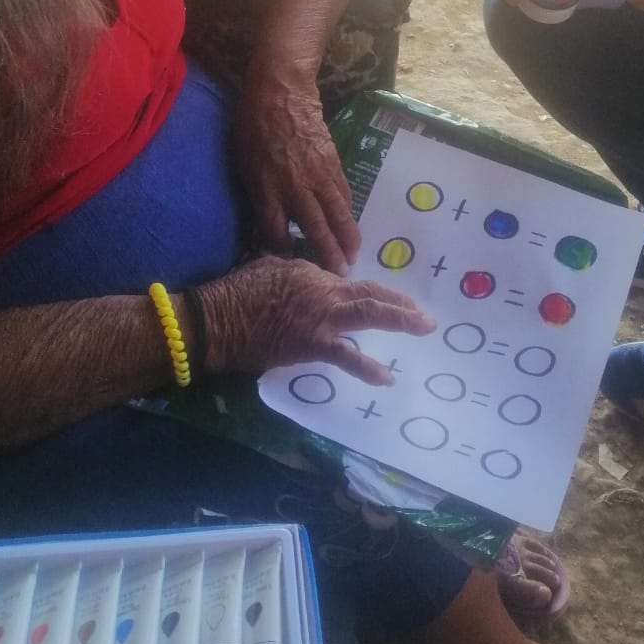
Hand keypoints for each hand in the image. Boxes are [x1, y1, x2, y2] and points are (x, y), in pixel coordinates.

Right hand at [197, 256, 435, 382]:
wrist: (219, 318)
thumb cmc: (238, 291)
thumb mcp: (271, 267)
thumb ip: (297, 271)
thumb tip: (309, 276)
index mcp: (315, 273)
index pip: (353, 283)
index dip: (375, 293)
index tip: (389, 302)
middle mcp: (326, 292)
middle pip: (372, 294)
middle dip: (401, 303)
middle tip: (423, 314)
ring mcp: (323, 318)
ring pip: (371, 315)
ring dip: (401, 320)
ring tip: (424, 327)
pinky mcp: (314, 345)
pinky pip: (348, 357)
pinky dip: (369, 368)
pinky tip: (387, 376)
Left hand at [235, 64, 359, 274]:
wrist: (281, 93)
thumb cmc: (253, 127)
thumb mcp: (244, 163)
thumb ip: (258, 194)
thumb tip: (271, 219)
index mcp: (267, 188)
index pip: (277, 231)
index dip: (284, 250)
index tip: (290, 259)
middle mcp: (295, 186)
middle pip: (315, 228)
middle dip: (328, 254)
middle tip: (339, 275)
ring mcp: (318, 175)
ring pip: (337, 214)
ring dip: (347, 238)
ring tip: (353, 257)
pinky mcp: (333, 164)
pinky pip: (343, 195)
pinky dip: (348, 213)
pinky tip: (350, 226)